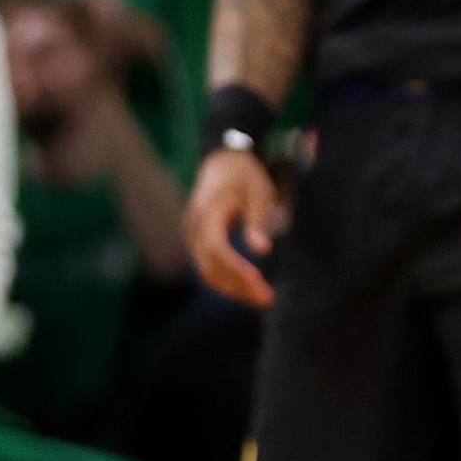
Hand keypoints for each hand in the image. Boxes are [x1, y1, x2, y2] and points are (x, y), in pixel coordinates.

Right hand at [183, 146, 284, 307]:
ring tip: (263, 298)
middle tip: (268, 299)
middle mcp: (194, 228)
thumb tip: (263, 250)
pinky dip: (229, 281)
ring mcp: (192, 237)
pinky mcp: (198, 243)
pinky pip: (209, 268)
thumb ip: (258, 220)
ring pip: (209, 273)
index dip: (237, 269)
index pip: (218, 249)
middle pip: (212, 267)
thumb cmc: (245, 176)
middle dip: (239, 286)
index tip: (259, 284)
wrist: (223, 161)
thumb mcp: (258, 192)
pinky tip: (250, 288)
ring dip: (234, 289)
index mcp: (207, 212)